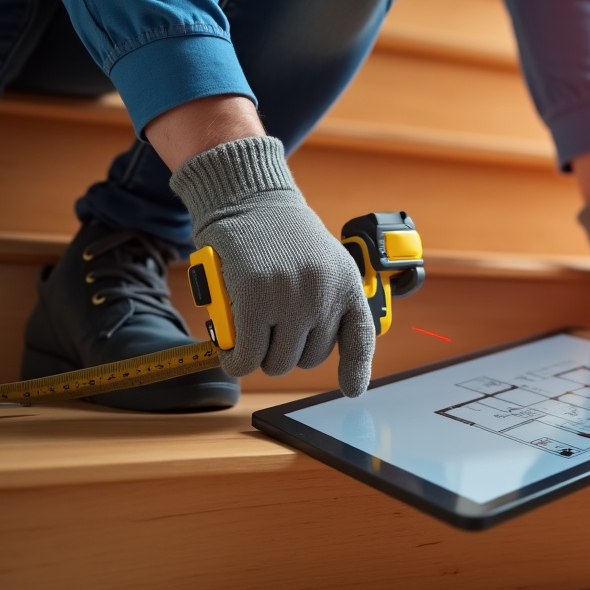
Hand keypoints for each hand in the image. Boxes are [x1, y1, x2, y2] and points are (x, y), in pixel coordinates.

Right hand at [170, 137, 374, 395]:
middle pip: (308, 358)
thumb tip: (321, 339)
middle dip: (285, 352)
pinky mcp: (254, 299)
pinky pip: (246, 355)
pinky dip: (235, 361)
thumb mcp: (324, 261)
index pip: (360, 338)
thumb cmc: (283, 234)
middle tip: (268, 333)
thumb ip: (329, 298)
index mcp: (347, 284)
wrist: (250, 198)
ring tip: (248, 334)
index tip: (352, 391)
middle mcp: (325, 293)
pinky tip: (229, 354)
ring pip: (276, 362)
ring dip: (258, 357)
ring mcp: (290, 297)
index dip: (355, 370)